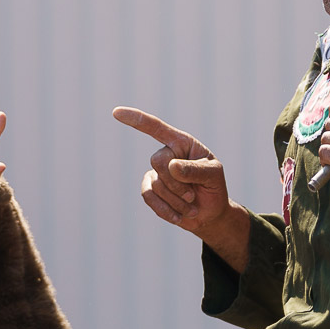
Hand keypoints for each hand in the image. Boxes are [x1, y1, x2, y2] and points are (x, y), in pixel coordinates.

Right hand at [112, 106, 250, 269]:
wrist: (210, 212)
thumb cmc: (213, 187)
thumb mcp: (213, 175)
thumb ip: (195, 170)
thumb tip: (171, 166)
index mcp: (181, 142)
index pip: (156, 128)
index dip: (136, 120)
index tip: (116, 112)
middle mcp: (166, 154)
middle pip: (158, 162)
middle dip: (176, 183)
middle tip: (193, 196)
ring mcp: (156, 172)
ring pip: (156, 184)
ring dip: (176, 200)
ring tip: (191, 206)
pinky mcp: (150, 189)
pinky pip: (149, 197)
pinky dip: (166, 210)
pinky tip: (179, 216)